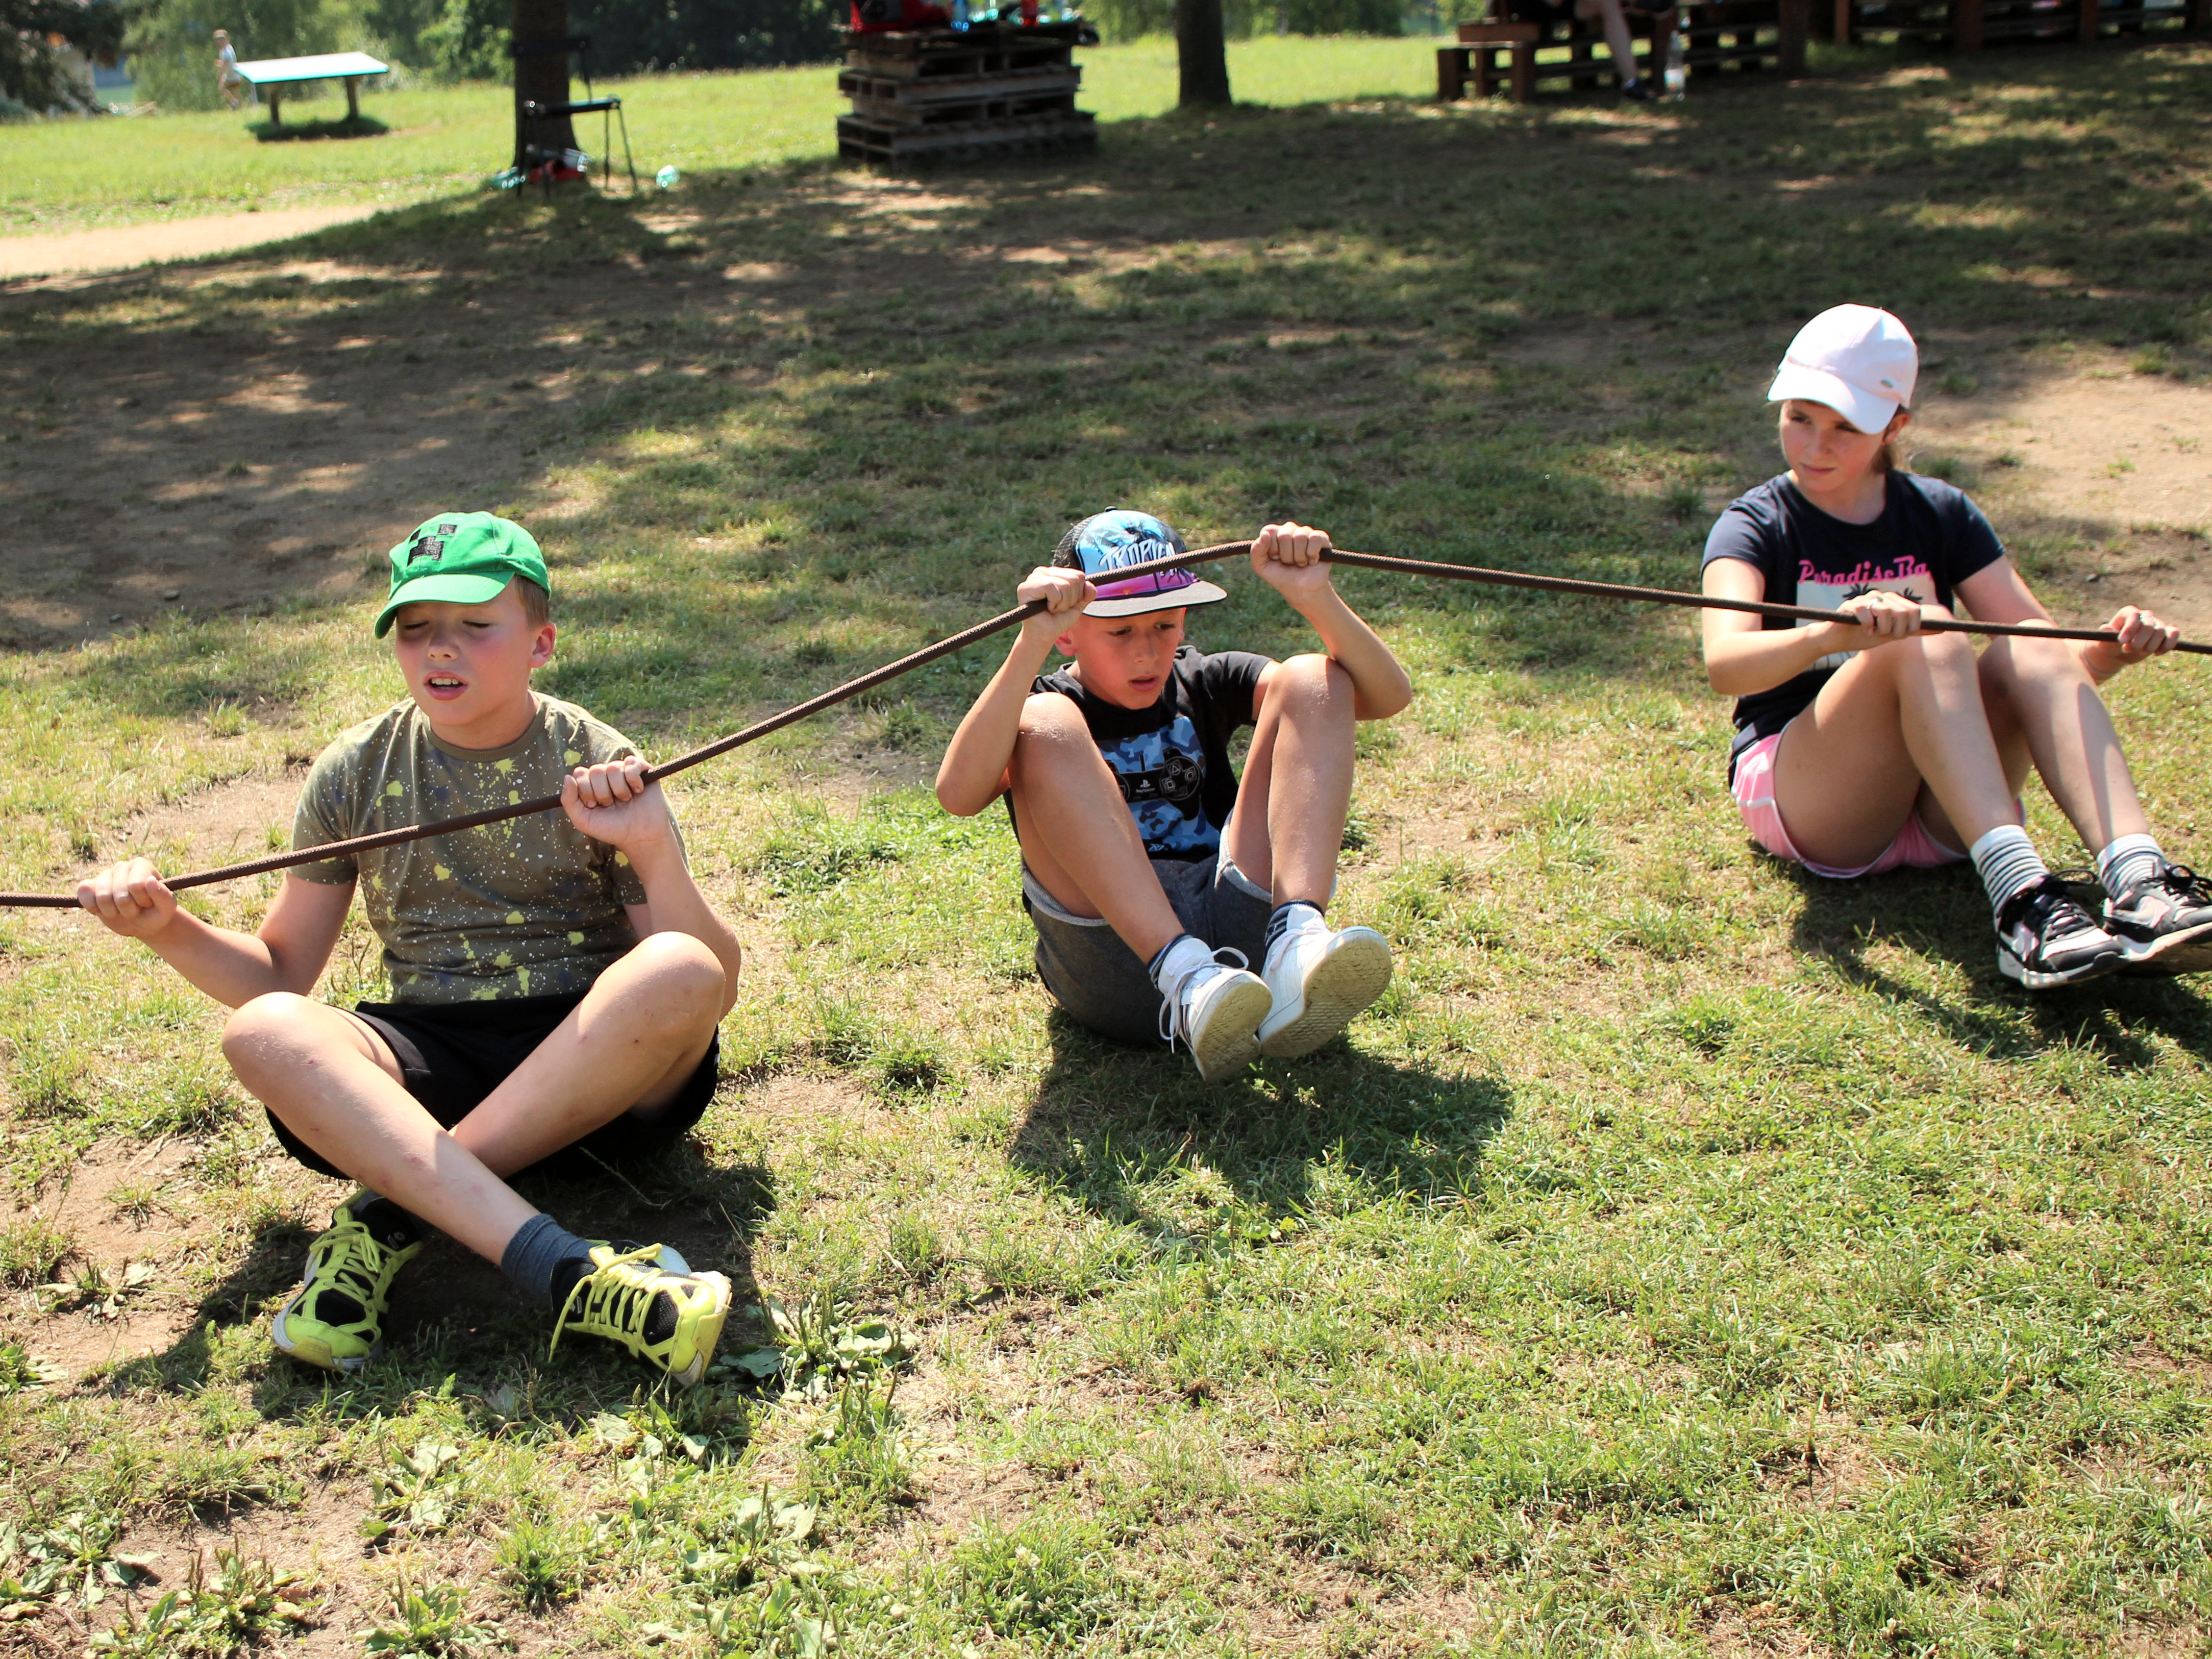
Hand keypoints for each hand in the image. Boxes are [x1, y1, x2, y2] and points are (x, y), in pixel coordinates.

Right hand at [77, 858, 181, 938]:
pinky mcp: (88, 886)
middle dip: (128, 910)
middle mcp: (121, 866)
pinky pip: (83, 894)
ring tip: (120, 911)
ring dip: (112, 912)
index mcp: (141, 866)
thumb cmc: (156, 913)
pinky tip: (104, 910)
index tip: (148, 903)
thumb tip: (150, 882)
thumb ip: (163, 896)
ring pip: (101, 896)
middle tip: (135, 910)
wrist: (141, 923)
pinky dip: (93, 908)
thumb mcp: (167, 908)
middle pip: (118, 894)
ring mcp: (103, 875)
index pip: (136, 885)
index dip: (142, 901)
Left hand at [561, 757, 675, 858]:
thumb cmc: (612, 829)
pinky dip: (633, 779)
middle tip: (610, 805)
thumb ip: (569, 800)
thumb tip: (567, 777)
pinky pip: (632, 762)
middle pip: (595, 770)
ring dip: (618, 789)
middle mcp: (606, 777)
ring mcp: (624, 773)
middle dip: (602, 792)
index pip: (580, 773)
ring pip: (613, 767)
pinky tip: (638, 791)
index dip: (585, 789)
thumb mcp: (583, 820)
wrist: (640, 837)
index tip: (593, 805)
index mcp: (591, 785)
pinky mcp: (642, 771)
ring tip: (626, 800)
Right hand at [1017, 565, 1094, 641]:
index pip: (1078, 575)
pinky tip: (1047, 608)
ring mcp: (1033, 578)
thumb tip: (1089, 585)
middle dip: (1071, 599)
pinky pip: (1052, 588)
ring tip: (1052, 609)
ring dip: (1063, 603)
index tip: (1065, 604)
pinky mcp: (1026, 587)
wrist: (1045, 636)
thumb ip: (1087, 593)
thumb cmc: (1058, 620)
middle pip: (1074, 579)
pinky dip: (1055, 602)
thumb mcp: (1077, 605)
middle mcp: (1042, 572)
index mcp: (1053, 573)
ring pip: (1064, 584)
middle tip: (1058, 608)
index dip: (1078, 594)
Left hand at [1250, 521, 1334, 607]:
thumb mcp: (1261, 566)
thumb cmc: (1281, 577)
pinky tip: (1312, 561)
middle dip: (1286, 556)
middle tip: (1289, 563)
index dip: (1272, 549)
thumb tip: (1265, 534)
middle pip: (1284, 535)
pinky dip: (1311, 554)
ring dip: (1299, 558)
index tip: (1275, 559)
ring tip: (1300, 563)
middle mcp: (1290, 529)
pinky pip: (1315, 538)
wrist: (1301, 591)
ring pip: (1300, 537)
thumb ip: (1256, 550)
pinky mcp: (1321, 538)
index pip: (1269, 531)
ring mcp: (1306, 532)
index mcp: (1274, 533)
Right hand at [1826, 590, 1925, 653]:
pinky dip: (1867, 626)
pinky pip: (1867, 613)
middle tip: (1884, 636)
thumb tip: (1941, 629)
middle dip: (1896, 630)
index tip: (1898, 636)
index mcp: (1892, 601)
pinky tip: (1862, 630)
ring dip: (1881, 629)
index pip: (1914, 611)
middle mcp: (1880, 596)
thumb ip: (1914, 630)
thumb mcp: (1892, 634)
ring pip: (1887, 612)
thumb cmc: (1863, 636)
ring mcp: (1865, 599)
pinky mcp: (1850, 605)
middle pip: (1903, 612)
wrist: (1836, 640)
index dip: (1910, 628)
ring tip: (1871, 632)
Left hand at [2082, 604, 2179, 679]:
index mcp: (2128, 613)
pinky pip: (2174, 633)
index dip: (2130, 628)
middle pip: (2148, 625)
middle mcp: (2144, 615)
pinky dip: (2168, 644)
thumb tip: (2105, 627)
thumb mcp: (2104, 643)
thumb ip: (2106, 635)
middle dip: (2139, 641)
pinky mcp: (2166, 633)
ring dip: (2151, 645)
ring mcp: (2156, 623)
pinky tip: (2157, 653)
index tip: (2122, 642)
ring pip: (2161, 631)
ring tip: (2140, 651)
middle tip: (2128, 650)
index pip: (2133, 615)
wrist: (2119, 653)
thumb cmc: (2110, 645)